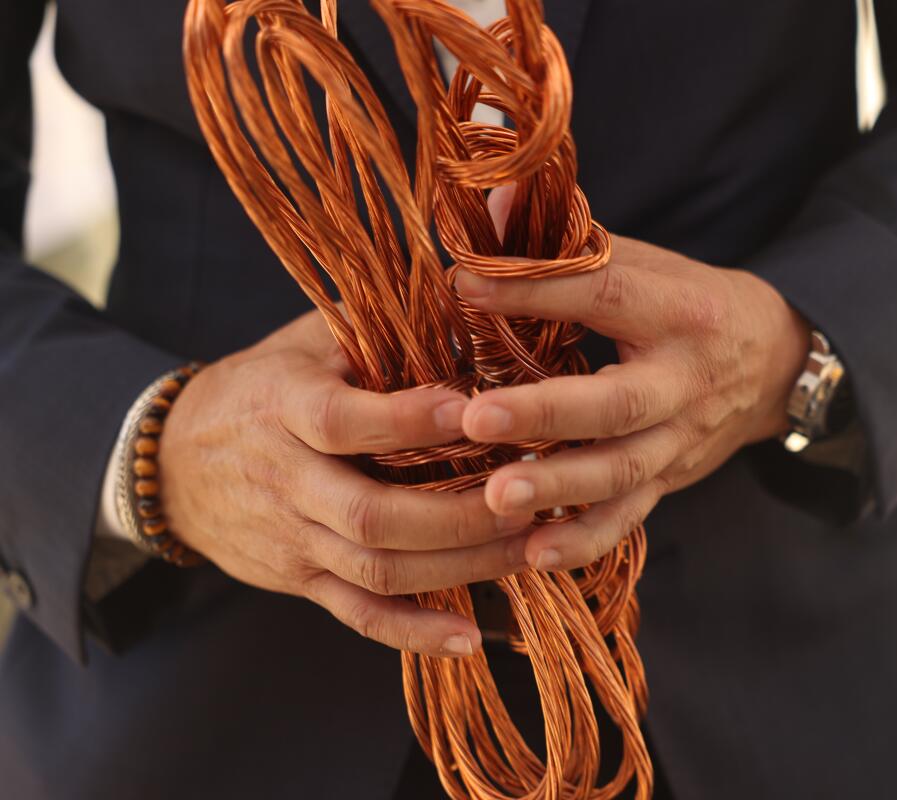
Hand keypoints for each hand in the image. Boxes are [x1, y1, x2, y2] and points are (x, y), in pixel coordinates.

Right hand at [158, 311, 533, 656]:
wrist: (171, 465)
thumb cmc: (261, 387)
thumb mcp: (304, 342)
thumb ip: (373, 327)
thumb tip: (466, 298)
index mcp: (285, 409)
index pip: (344, 423)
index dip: (409, 421)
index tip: (476, 411)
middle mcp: (287, 481)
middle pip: (372, 515)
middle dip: (460, 516)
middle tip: (530, 501)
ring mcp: (292, 540)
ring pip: (377, 570)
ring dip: (459, 569)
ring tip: (528, 551)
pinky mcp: (300, 580)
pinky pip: (359, 616)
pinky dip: (413, 634)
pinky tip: (468, 639)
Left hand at [454, 228, 810, 571]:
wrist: (773, 365)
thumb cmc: (689, 305)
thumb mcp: (648, 264)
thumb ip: (572, 242)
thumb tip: (489, 202)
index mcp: (678, 311)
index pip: (604, 295)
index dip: (536, 290)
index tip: (463, 286)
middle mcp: (684, 382)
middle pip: (617, 404)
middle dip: (546, 415)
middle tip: (476, 419)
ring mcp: (679, 440)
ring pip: (622, 472)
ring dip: (557, 488)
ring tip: (495, 498)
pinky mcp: (670, 482)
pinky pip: (629, 519)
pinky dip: (582, 542)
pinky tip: (531, 556)